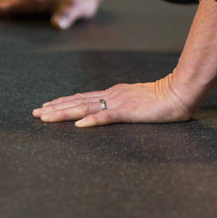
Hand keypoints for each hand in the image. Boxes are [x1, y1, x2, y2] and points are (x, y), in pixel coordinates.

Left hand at [33, 75, 195, 127]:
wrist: (180, 92)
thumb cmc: (162, 99)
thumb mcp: (136, 101)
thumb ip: (121, 106)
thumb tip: (106, 111)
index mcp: (114, 94)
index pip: (82, 98)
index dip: (63, 102)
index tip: (46, 106)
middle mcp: (112, 96)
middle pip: (78, 102)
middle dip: (55, 108)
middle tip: (36, 113)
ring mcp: (120, 103)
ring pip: (86, 107)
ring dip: (65, 113)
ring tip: (48, 117)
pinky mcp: (129, 112)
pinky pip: (108, 117)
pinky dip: (93, 120)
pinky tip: (80, 124)